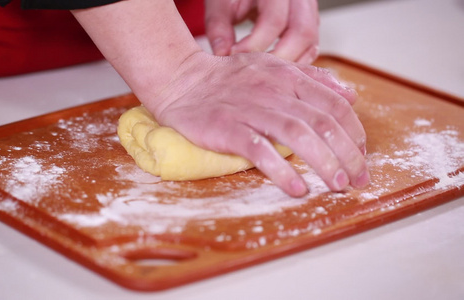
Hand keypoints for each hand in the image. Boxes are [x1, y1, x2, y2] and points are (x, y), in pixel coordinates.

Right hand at [150, 51, 368, 196]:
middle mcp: (274, 92)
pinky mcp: (228, 129)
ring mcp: (250, 110)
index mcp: (288, 78)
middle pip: (322, 123)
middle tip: (357, 179)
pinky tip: (297, 188)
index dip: (355, 132)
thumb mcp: (274, 68)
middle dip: (347, 155)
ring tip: (338, 185)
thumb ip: (313, 80)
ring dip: (324, 163)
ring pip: (297, 136)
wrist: (182, 81)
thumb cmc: (228, 80)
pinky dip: (281, 170)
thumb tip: (350, 95)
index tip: (361, 155)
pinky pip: (260, 151)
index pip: (334, 104)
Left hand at [205, 0, 319, 63]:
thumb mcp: (222, 4)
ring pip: (311, 43)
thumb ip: (219, 27)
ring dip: (288, 65)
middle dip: (277, 59)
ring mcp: (309, 12)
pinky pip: (311, 49)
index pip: (274, 20)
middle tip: (253, 72)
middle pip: (302, 33)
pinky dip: (295, 64)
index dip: (254, 44)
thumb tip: (222, 53)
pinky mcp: (311, 26)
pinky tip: (274, 72)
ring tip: (263, 75)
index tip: (234, 55)